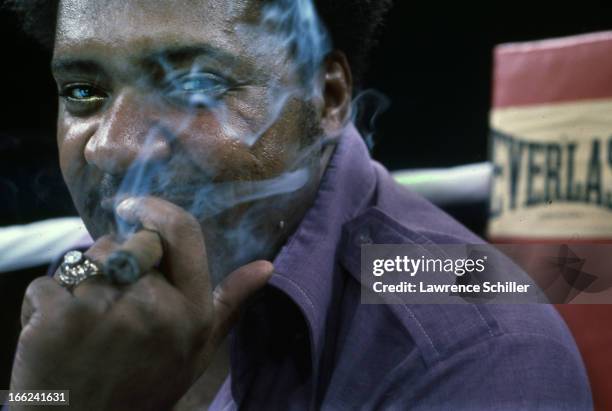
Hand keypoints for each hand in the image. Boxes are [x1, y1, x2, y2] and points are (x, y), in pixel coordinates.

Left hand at [9, 197, 273, 410]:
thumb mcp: (198, 350)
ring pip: (88, 258)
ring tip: (87, 319)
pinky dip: (45, 303)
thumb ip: (229, 304)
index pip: (182, 233)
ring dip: (83, 279)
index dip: (156, 209)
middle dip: (117, 259)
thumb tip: (267, 266)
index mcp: (191, 311)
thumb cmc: (146, 387)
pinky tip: (57, 332)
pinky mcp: (57, 318)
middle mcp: (152, 306)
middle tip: (112, 298)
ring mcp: (104, 311)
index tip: (135, 205)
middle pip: (129, 243)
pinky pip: (48, 283)